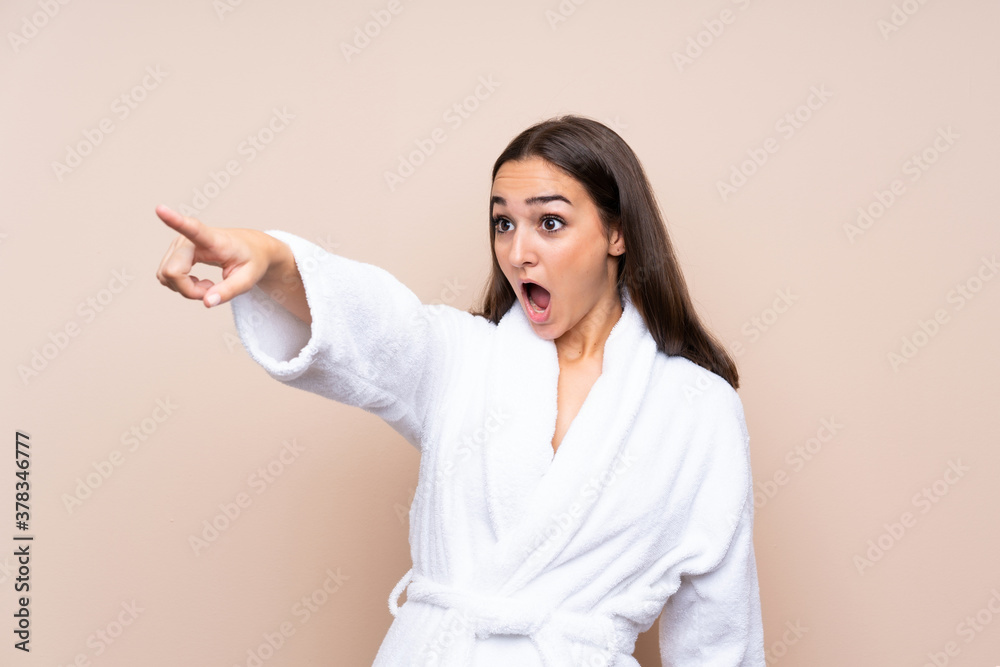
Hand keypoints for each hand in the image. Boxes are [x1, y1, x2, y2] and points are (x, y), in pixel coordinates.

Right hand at [154, 204, 276, 307]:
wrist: (250, 249)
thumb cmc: (250, 261)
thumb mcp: (248, 279)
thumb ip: (229, 291)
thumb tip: (207, 302)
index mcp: (212, 239)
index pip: (192, 228)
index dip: (174, 220)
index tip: (160, 208)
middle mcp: (189, 239)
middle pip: (172, 272)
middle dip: (189, 290)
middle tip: (212, 290)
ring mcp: (178, 244)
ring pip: (167, 276)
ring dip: (186, 288)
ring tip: (208, 284)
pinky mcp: (173, 252)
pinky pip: (166, 276)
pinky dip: (182, 285)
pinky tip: (198, 280)